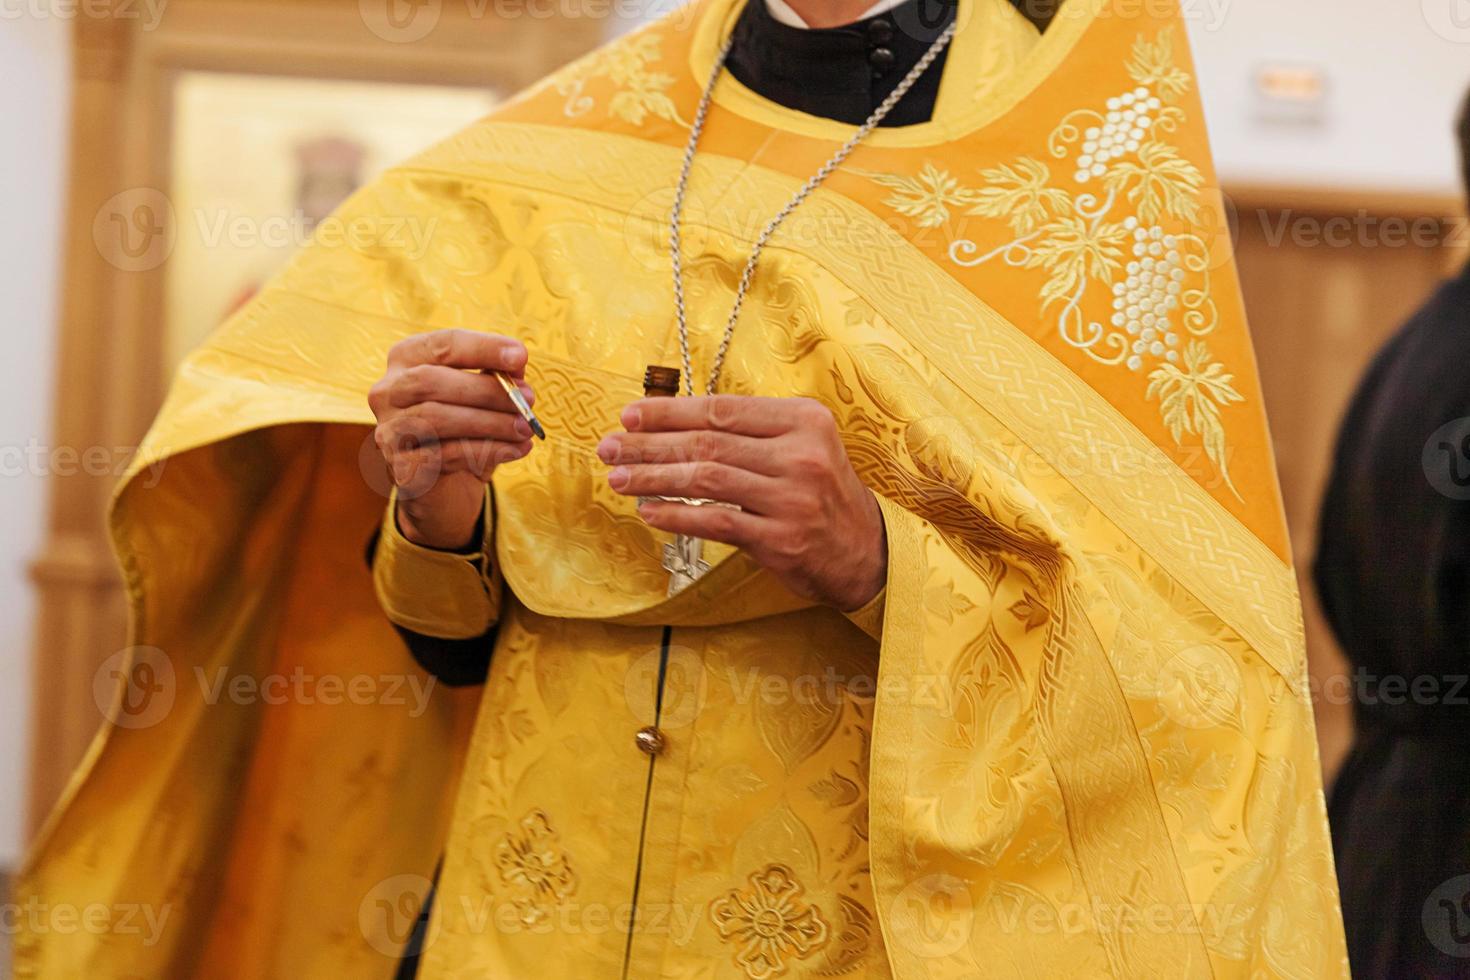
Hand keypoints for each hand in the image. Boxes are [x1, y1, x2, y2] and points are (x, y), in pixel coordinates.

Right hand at [368, 329, 536, 549]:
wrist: (445, 486)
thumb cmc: (464, 428)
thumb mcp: (482, 397)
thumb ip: (495, 377)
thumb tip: (517, 365)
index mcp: (406, 360)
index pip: (442, 345)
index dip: (482, 348)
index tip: (520, 355)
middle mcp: (388, 391)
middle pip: (431, 381)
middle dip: (485, 389)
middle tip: (528, 399)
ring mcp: (389, 430)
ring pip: (437, 418)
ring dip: (490, 422)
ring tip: (525, 428)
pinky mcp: (400, 466)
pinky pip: (444, 454)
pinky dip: (486, 450)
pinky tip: (515, 449)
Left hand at [596, 395, 886, 610]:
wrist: (867, 551)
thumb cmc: (821, 494)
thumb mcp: (801, 447)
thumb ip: (750, 433)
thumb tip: (673, 425)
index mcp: (803, 420)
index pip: (722, 409)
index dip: (670, 411)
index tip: (630, 415)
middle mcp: (801, 454)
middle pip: (708, 442)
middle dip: (650, 444)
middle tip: (610, 447)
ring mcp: (792, 497)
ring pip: (707, 479)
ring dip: (654, 478)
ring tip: (619, 479)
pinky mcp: (782, 538)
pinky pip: (717, 522)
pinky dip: (678, 516)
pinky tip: (649, 512)